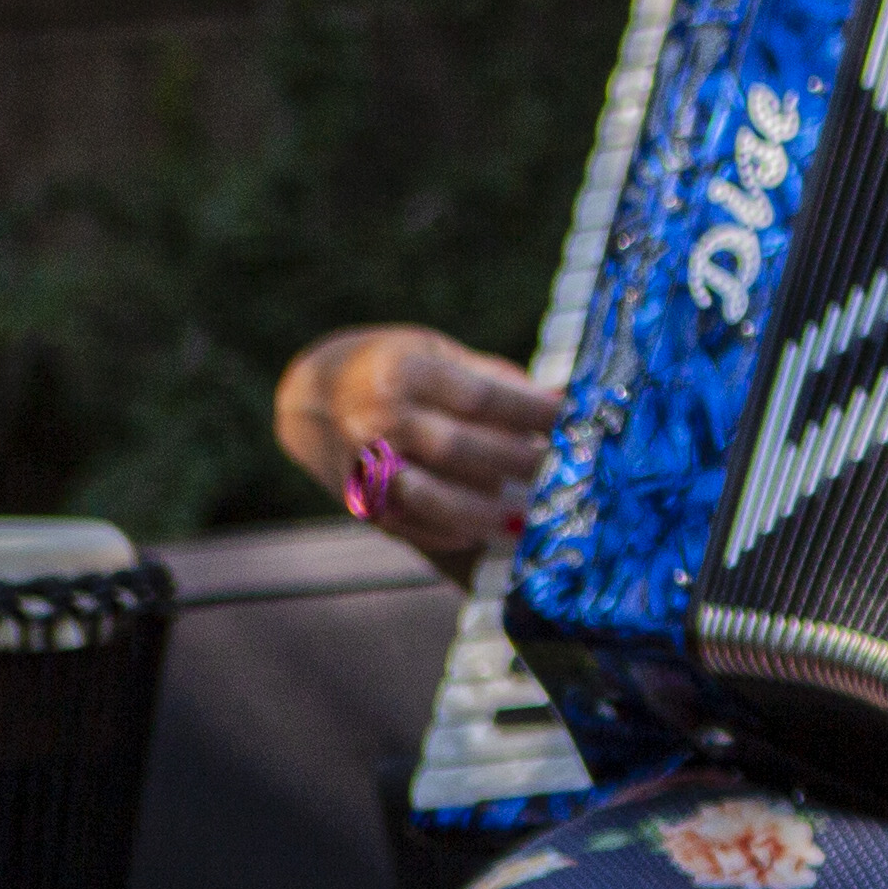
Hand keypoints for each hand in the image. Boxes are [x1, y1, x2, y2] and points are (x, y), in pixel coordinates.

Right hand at [275, 325, 561, 564]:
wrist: (309, 397)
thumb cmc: (397, 371)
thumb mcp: (437, 355)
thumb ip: (495, 380)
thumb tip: (567, 400)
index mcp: (403, 369)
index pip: (481, 397)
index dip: (534, 415)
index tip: (578, 424)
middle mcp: (376, 414)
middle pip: (460, 446)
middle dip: (518, 464)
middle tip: (568, 475)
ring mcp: (360, 459)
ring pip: (429, 491)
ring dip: (483, 510)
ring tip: (529, 521)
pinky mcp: (354, 496)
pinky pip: (404, 521)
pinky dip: (445, 530)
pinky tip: (482, 533)